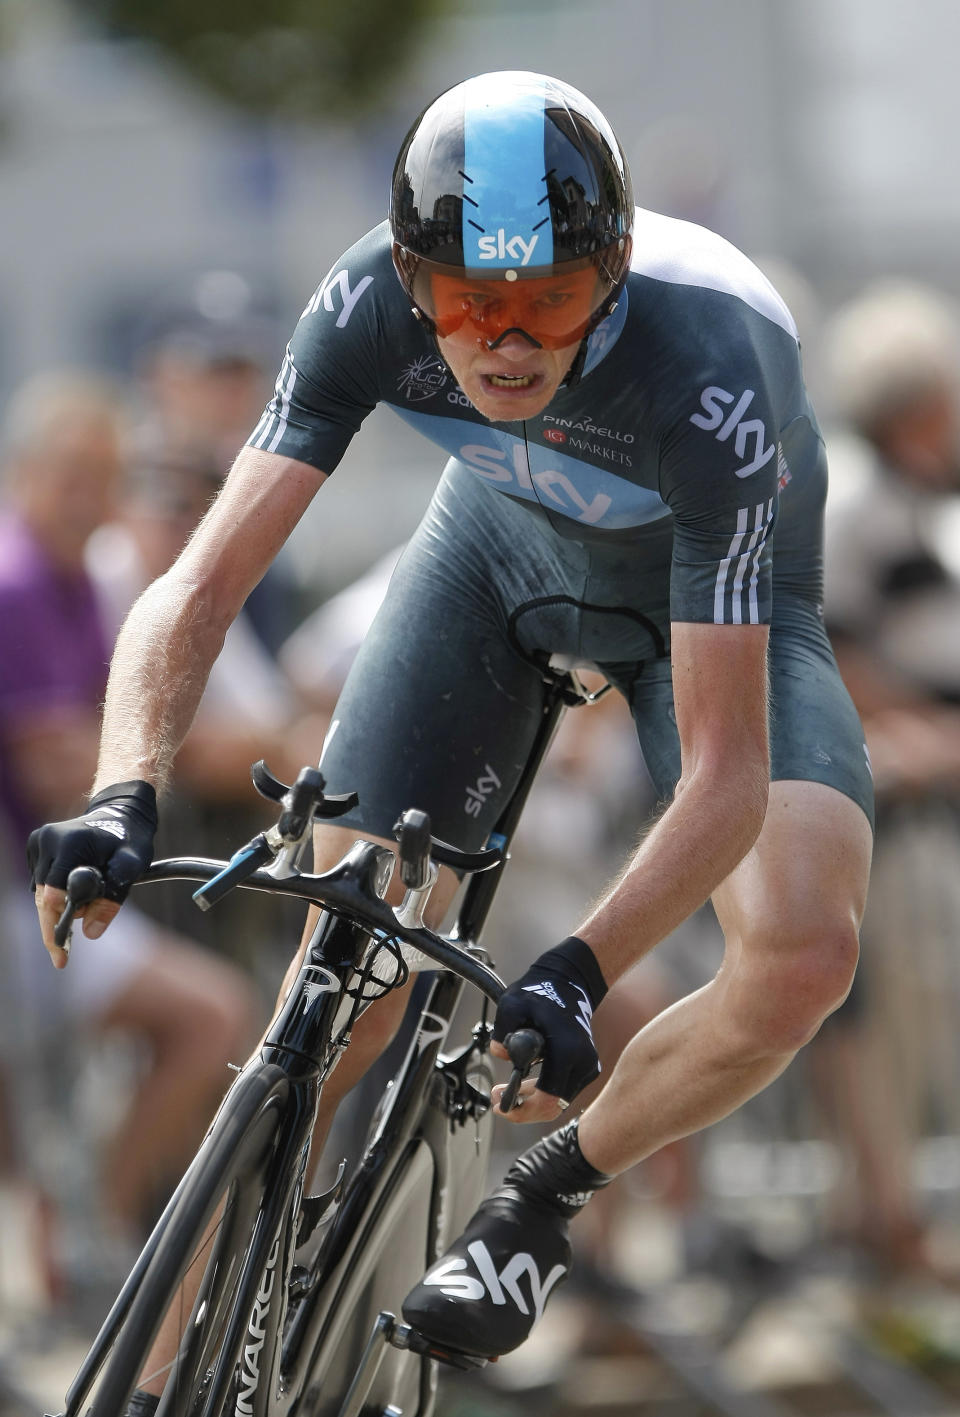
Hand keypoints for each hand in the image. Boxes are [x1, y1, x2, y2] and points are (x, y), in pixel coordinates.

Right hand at [27, 781, 157, 967]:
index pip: (53, 893)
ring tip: (82, 913)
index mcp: (70, 842)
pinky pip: (40, 884)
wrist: (119, 811)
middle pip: (43, 897)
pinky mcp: (35, 847)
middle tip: (63, 956)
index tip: (61, 955)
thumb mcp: (132, 865)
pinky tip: (74, 895)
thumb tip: (91, 933)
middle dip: (56, 925)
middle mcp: (47, 840)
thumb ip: (113, 897)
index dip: (56, 926)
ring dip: (58, 909)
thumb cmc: (129, 838)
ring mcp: (38, 842)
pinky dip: (55, 896)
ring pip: (40, 893)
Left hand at [492, 936, 606, 1122]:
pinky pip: (562, 1091)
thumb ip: (501, 1032)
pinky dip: (543, 1092)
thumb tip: (501, 1054)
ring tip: (506, 1090)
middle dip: (523, 1109)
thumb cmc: (540, 992)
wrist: (567, 983)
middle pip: (552, 1107)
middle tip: (497, 1099)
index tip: (500, 1106)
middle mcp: (583, 1063)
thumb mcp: (511, 1005)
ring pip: (557, 1101)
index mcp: (567, 1051)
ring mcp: (588, 1067)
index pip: (547, 1099)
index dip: (522, 1111)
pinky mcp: (586, 1068)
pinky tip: (524, 1084)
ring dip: (531, 1101)